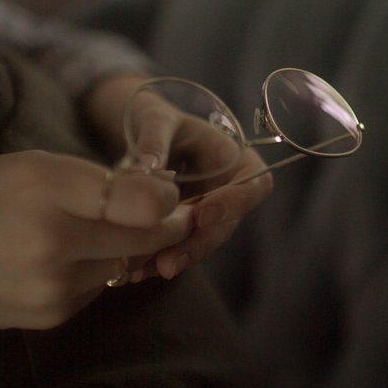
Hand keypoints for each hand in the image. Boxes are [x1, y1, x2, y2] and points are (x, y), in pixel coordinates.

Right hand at [0, 150, 190, 339]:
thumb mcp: (16, 166)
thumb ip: (85, 178)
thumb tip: (154, 192)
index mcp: (41, 184)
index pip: (145, 200)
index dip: (166, 195)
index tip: (164, 188)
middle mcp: (53, 238)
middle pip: (148, 236)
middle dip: (166, 223)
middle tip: (170, 212)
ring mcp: (53, 284)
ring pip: (126, 261)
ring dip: (128, 246)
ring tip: (94, 228)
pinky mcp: (51, 314)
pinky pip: (99, 286)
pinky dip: (96, 269)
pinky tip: (63, 257)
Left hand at [88, 74, 272, 282]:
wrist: (139, 132)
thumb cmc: (156, 116)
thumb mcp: (156, 118)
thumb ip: (154, 139)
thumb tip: (146, 169)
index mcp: (238, 158)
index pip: (254, 186)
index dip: (234, 204)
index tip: (203, 215)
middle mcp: (228, 191)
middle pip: (226, 224)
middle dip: (197, 244)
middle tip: (168, 262)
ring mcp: (208, 212)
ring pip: (200, 242)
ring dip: (175, 258)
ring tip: (144, 271)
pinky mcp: (184, 228)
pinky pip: (178, 246)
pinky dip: (158, 258)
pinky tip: (134, 271)